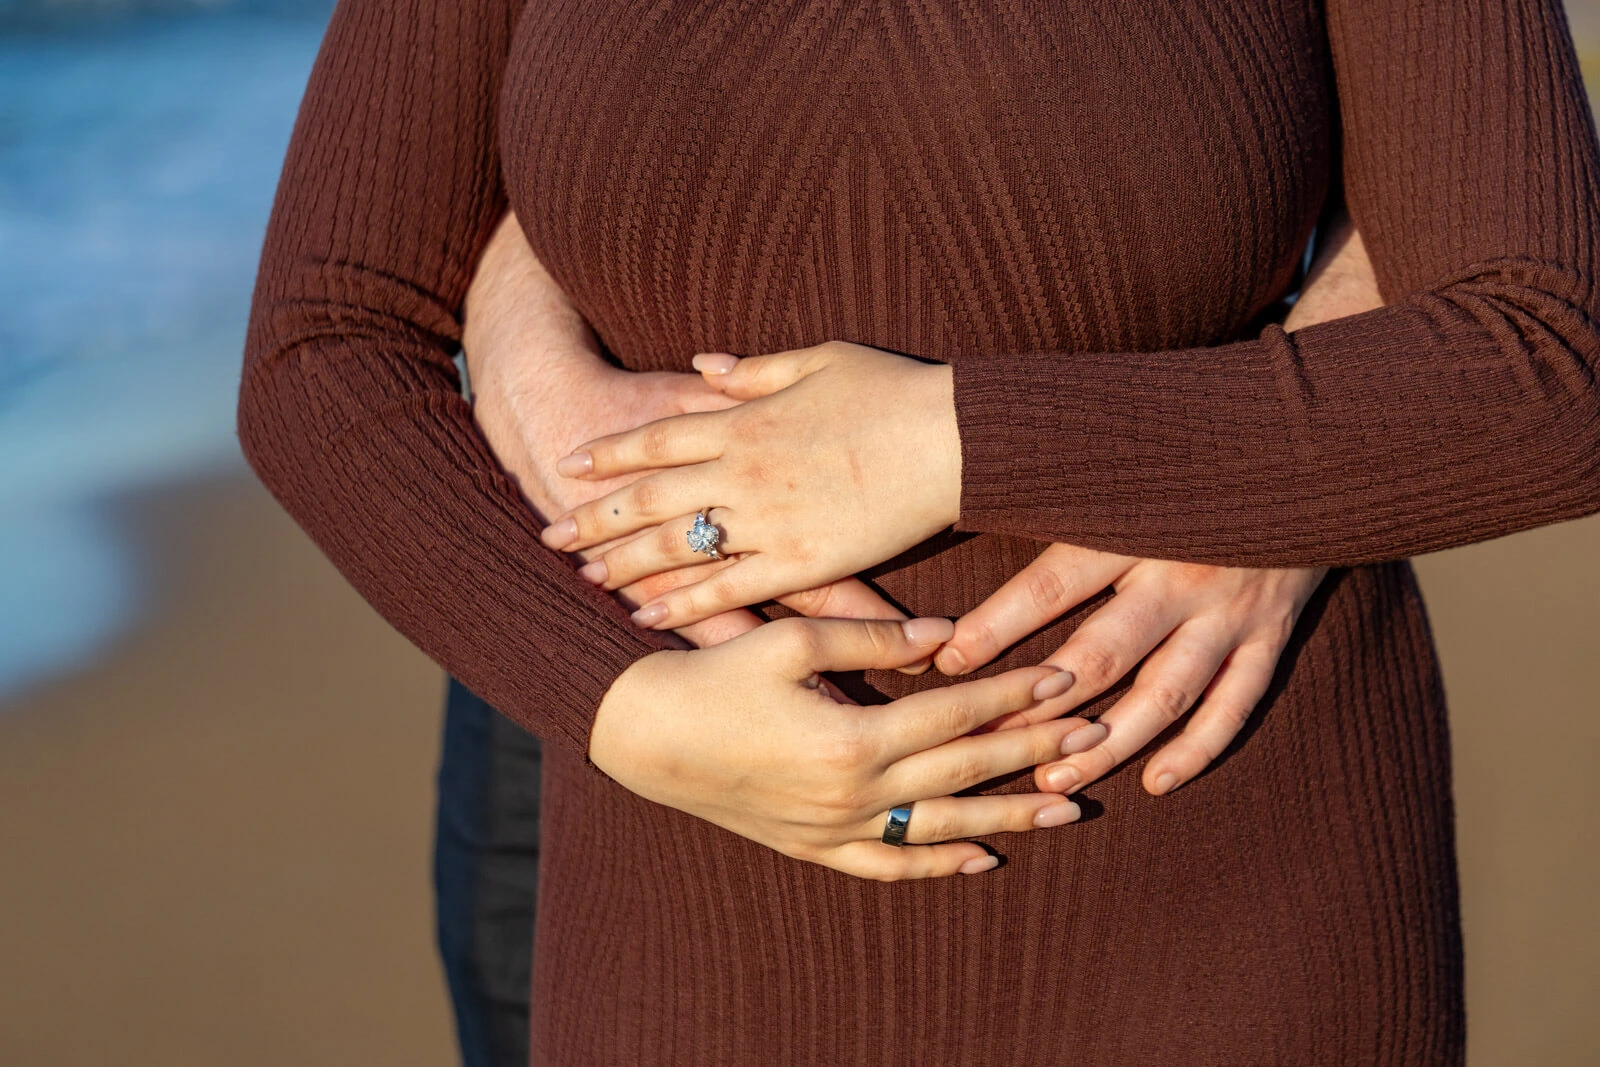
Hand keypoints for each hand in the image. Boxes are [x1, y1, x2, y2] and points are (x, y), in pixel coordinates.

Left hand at [462, 214, 911, 649]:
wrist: (954, 436)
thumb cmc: (895, 391)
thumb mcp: (821, 359)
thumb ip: (755, 370)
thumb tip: (703, 365)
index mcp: (745, 421)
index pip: (657, 439)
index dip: (611, 455)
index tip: (572, 464)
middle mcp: (743, 471)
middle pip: (652, 498)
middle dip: (598, 517)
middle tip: (551, 536)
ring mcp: (767, 520)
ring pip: (677, 547)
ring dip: (625, 565)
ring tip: (585, 579)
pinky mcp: (800, 562)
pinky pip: (727, 589)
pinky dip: (683, 605)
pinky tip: (646, 618)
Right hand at [590, 616, 1098, 880]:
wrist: (640, 736)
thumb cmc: (712, 676)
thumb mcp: (790, 642)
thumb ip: (874, 640)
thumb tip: (947, 638)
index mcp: (853, 738)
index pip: (955, 713)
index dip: (1012, 693)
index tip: (1063, 678)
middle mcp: (854, 794)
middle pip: (965, 772)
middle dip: (1034, 753)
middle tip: (1095, 738)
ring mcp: (835, 829)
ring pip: (941, 828)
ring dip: (1009, 815)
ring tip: (1070, 807)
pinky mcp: (814, 847)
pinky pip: (889, 865)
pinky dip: (938, 865)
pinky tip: (983, 859)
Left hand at [936, 209, 1380, 796]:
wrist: (1306, 441)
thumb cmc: (1188, 452)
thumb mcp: (1121, 459)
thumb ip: (1055, 485)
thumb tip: (968, 491)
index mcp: (1129, 527)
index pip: (1049, 588)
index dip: (995, 629)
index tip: (944, 661)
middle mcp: (1178, 574)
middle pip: (1100, 657)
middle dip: (1041, 707)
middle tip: (990, 743)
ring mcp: (1229, 610)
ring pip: (1162, 696)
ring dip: (1108, 744)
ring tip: (1056, 779)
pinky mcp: (1271, 632)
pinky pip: (1235, 704)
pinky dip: (1198, 749)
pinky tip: (1156, 781)